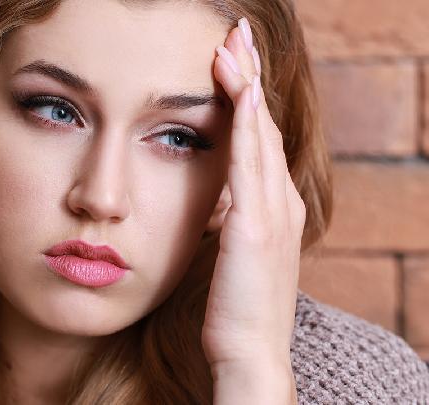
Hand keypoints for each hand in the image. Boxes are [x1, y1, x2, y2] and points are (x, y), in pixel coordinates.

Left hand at [200, 17, 304, 402]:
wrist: (250, 352)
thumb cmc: (235, 307)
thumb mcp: (231, 251)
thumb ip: (226, 217)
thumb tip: (209, 196)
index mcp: (271, 205)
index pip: (258, 136)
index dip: (246, 95)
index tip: (230, 59)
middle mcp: (279, 200)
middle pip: (264, 123)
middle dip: (249, 74)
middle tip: (235, 32)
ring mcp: (271, 211)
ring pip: (259, 133)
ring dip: (245, 85)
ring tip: (230, 43)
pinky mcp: (254, 226)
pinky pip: (250, 163)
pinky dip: (247, 124)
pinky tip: (240, 91)